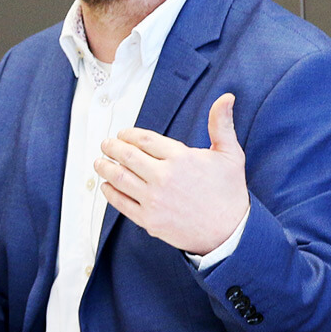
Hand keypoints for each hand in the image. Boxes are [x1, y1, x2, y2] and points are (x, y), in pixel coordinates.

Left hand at [95, 93, 248, 254]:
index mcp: (180, 158)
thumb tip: (225, 98)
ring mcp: (154, 200)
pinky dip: (110, 193)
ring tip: (99, 162)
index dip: (128, 134)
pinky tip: (106, 186)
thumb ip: (221, 124)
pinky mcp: (150, 220)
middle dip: (111, 147)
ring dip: (105, 168)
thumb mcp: (230, 154)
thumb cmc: (229, 193)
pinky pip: (122, 203)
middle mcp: (164, 177)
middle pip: (127, 156)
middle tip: (105, 144)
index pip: (144, 139)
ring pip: (119, 178)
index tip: (123, 134)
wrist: (230, 233)